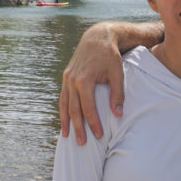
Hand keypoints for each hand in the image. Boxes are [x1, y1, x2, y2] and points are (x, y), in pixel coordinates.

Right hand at [59, 23, 125, 143]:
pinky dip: (63, 109)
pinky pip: (63, 96)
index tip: (99, 135)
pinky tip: (65, 119)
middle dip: (78, 127)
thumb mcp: (117, 73)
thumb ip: (117, 94)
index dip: (93, 123)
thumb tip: (118, 114)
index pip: (88, 108)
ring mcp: (67, 78)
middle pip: (74, 109)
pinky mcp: (66, 76)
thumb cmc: (110, 55)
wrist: (97, 37)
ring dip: (66, 121)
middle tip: (82, 143)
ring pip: (65, 104)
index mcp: (84, 80)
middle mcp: (72, 80)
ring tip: (67, 136)